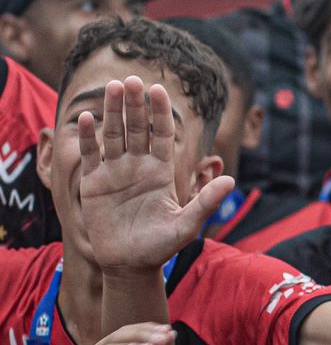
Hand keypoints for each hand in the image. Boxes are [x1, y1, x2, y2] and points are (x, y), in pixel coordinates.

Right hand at [76, 77, 232, 271]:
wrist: (130, 264)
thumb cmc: (161, 246)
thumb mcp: (187, 226)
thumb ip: (206, 202)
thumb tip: (230, 181)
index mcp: (162, 171)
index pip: (163, 134)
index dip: (160, 112)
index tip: (158, 90)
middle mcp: (139, 166)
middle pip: (137, 128)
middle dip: (135, 105)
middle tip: (132, 80)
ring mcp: (116, 172)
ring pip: (114, 135)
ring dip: (112, 112)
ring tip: (113, 88)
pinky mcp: (94, 183)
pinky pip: (92, 155)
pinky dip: (89, 137)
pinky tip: (86, 118)